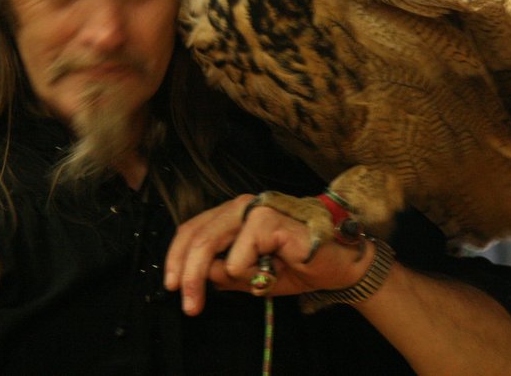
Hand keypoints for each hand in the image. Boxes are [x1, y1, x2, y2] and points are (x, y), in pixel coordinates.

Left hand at [163, 194, 374, 315]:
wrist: (337, 267)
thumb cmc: (296, 266)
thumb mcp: (249, 276)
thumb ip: (223, 273)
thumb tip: (197, 277)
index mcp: (233, 214)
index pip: (192, 229)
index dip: (176, 257)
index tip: (173, 286)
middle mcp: (242, 205)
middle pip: (196, 236)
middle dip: (188, 274)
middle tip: (190, 305)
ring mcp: (256, 208)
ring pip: (210, 242)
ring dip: (217, 275)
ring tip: (248, 285)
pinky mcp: (269, 218)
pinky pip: (240, 254)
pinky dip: (251, 271)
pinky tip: (275, 267)